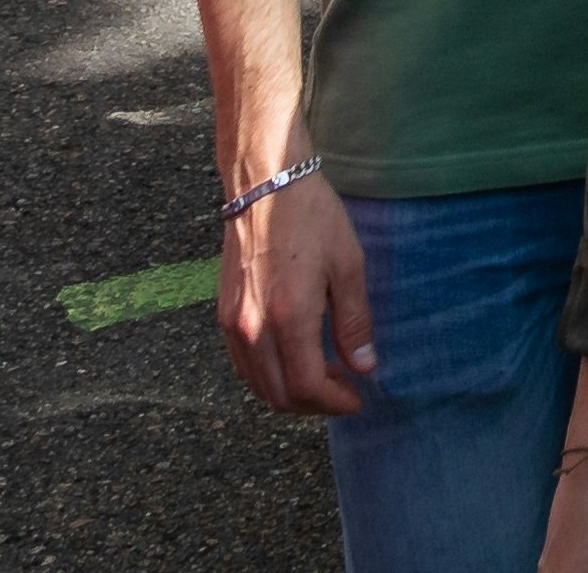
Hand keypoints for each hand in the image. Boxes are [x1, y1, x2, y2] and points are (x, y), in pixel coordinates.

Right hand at [219, 169, 376, 418]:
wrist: (265, 183)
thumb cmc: (312, 217)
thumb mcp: (348, 265)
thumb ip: (354, 322)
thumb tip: (364, 367)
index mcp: (288, 317)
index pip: (307, 387)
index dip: (334, 402)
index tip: (357, 398)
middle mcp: (253, 328)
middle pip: (280, 396)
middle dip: (314, 404)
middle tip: (342, 389)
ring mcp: (233, 323)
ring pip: (258, 386)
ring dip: (290, 393)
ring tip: (322, 375)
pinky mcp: (223, 313)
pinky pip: (243, 365)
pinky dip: (268, 376)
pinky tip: (292, 359)